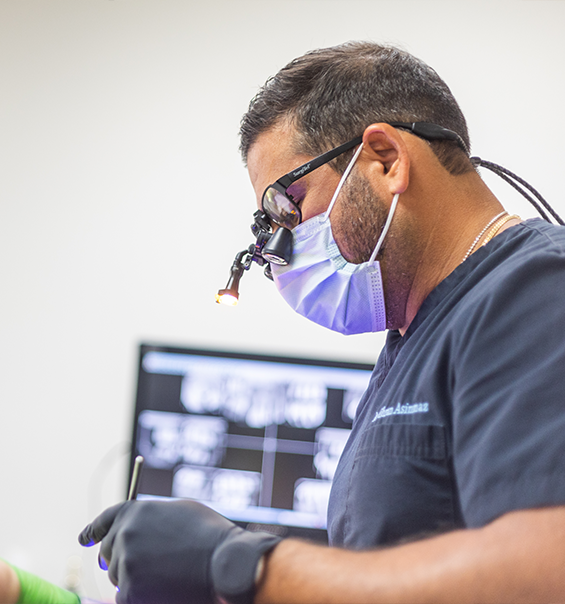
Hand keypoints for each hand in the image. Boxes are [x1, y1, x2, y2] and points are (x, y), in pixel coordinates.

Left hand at [78, 499, 279, 603]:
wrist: (222, 560)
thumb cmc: (208, 534)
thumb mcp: (178, 511)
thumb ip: (150, 518)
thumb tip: (139, 529)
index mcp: (135, 511)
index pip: (104, 521)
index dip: (94, 531)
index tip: (85, 539)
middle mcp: (124, 534)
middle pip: (109, 553)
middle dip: (121, 559)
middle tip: (145, 565)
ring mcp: (126, 562)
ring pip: (118, 576)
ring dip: (133, 578)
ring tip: (165, 574)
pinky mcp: (130, 590)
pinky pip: (124, 597)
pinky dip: (139, 595)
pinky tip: (161, 588)